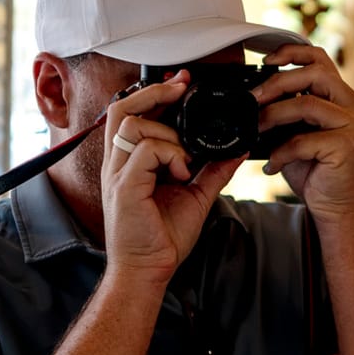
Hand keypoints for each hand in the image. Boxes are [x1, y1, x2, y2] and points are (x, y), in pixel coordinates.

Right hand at [101, 71, 245, 282]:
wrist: (149, 271)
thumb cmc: (163, 238)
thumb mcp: (197, 195)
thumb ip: (214, 170)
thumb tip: (237, 149)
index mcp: (130, 163)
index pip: (132, 114)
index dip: (154, 92)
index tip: (181, 83)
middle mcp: (118, 164)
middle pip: (122, 108)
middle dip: (154, 91)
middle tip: (181, 88)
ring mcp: (117, 173)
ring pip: (133, 124)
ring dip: (167, 134)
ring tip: (185, 161)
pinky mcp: (124, 186)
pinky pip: (145, 149)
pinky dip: (170, 155)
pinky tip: (181, 174)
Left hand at [253, 44, 353, 219]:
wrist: (339, 210)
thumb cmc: (318, 173)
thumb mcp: (300, 134)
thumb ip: (288, 112)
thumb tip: (253, 98)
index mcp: (346, 98)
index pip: (321, 59)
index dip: (292, 52)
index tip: (266, 61)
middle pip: (315, 73)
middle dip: (276, 82)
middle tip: (252, 99)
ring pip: (308, 103)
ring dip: (274, 115)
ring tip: (256, 129)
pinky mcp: (347, 147)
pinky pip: (304, 140)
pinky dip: (281, 152)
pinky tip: (272, 164)